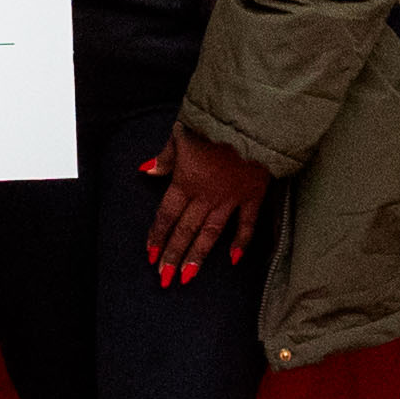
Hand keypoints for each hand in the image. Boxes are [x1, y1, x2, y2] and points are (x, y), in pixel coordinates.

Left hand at [142, 130, 265, 282]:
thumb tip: (147, 170)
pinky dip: (241, 242)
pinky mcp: (252, 196)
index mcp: (185, 181)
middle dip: (173, 256)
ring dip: (198, 256)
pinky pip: (247, 224)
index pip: (167, 215)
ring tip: (187, 277)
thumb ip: (165, 156)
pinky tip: (234, 259)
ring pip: (211, 233)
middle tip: (165, 279)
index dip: (157, 236)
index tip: (150, 256)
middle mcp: (205, 195)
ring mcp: (230, 198)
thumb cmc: (212, 123)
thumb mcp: (180, 134)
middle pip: (186, 230)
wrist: (249, 119)